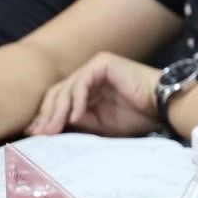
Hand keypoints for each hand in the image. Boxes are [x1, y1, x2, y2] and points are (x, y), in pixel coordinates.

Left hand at [26, 53, 160, 137]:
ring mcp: (95, 67)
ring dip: (59, 110)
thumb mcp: (99, 123)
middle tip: (40, 133)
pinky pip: (82, 82)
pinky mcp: (103, 63)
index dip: (46, 116)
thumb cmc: (137, 116)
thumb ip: (76, 120)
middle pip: (58, 92)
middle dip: (48, 114)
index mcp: (89, 88)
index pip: (59, 99)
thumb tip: (47, 127)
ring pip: (67, 88)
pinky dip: (76, 100)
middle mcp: (89, 75)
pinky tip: (75, 117)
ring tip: (55, 129)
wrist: (162, 105)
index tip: (35, 134)